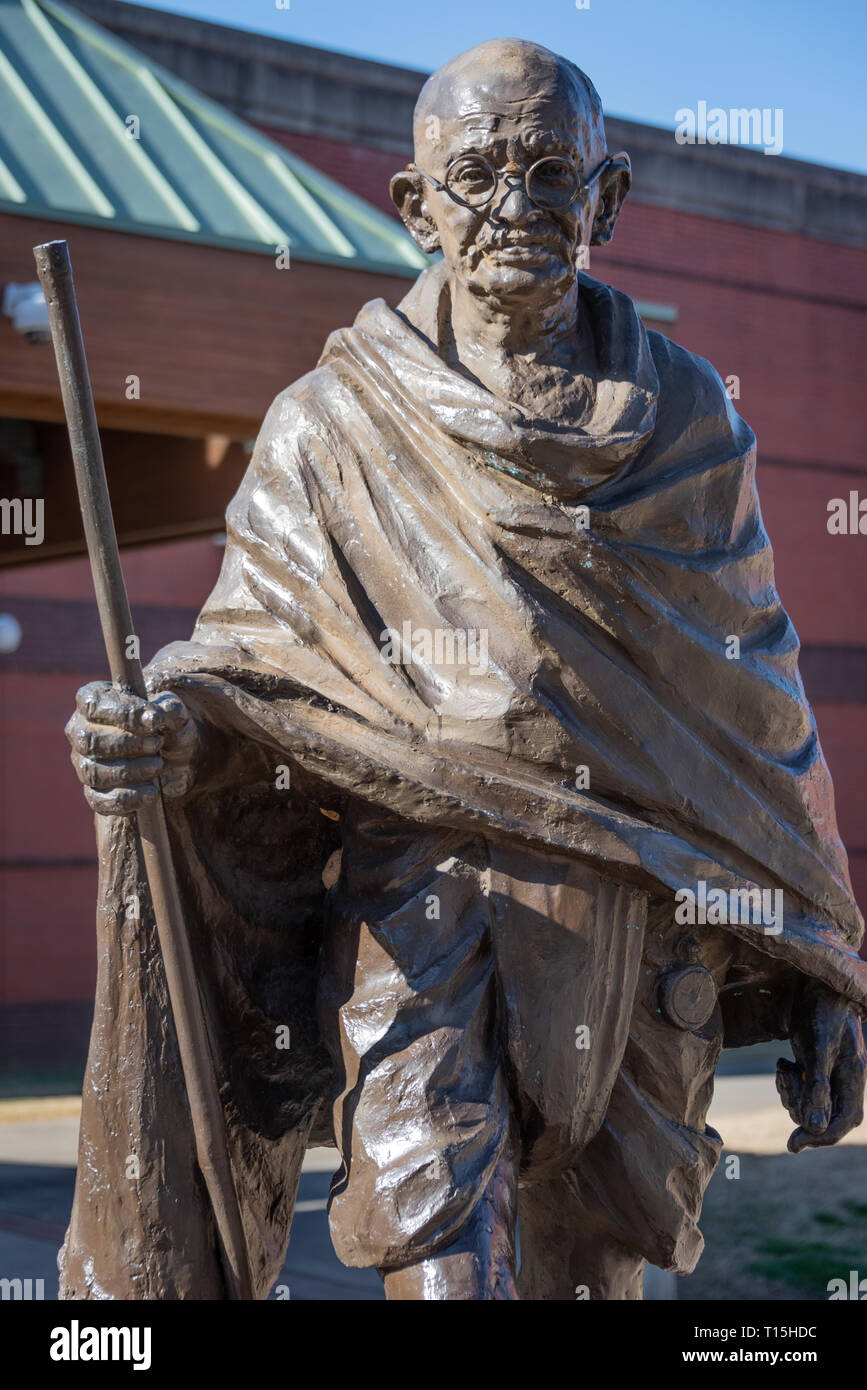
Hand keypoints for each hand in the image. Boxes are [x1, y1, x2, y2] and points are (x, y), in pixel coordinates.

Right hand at [66, 681, 201, 814]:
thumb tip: (157, 716)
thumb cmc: (162, 725)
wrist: (171, 757)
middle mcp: (80, 731)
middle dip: (129, 743)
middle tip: (158, 743)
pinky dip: (128, 798)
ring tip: (158, 765)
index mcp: (93, 700)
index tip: (154, 720)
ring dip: (131, 770)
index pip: (94, 705)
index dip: (124, 713)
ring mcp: (83, 763)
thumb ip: (168, 708)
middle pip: (90, 740)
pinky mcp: (93, 792)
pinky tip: (151, 792)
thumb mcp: (172, 712)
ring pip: (93, 772)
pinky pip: (99, 800)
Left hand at [777, 978, 865, 1152]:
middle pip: (822, 1118)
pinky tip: (784, 1064)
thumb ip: (817, 1086)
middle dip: (799, 1105)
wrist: (815, 985)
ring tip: (784, 1068)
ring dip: (790, 1093)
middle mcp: (845, 1081)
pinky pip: (801, 1093)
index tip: (791, 1145)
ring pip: (808, 1107)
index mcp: (854, 1077)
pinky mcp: (815, 1070)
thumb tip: (813, 1127)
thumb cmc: (821, 1011)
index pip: (844, 1122)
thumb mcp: (818, 1047)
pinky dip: (788, 1084)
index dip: (820, 1138)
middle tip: (786, 1078)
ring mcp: (830, 1076)